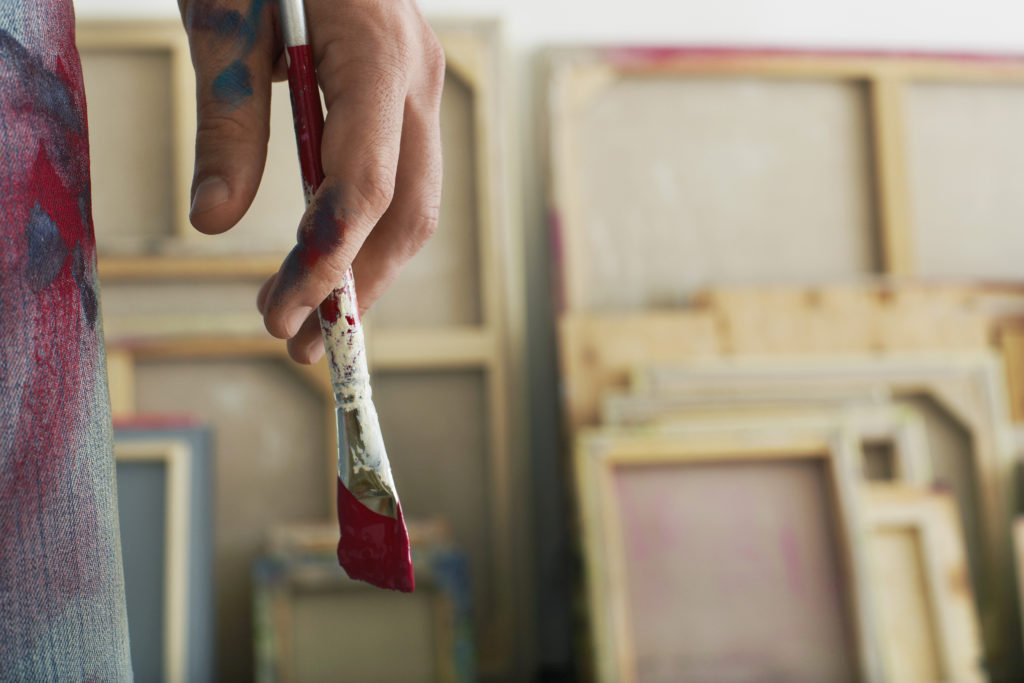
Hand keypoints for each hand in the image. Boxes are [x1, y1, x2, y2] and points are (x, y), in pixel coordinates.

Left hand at [179, 0, 444, 362]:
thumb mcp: (224, 21)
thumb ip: (227, 124)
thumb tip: (210, 223)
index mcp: (378, 54)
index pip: (366, 187)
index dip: (327, 262)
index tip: (280, 314)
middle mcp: (417, 77)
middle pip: (408, 212)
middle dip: (356, 287)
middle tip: (301, 344)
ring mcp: (420, 85)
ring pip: (416, 203)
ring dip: (369, 270)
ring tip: (315, 317)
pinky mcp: (405, 93)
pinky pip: (404, 177)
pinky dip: (370, 230)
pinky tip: (331, 257)